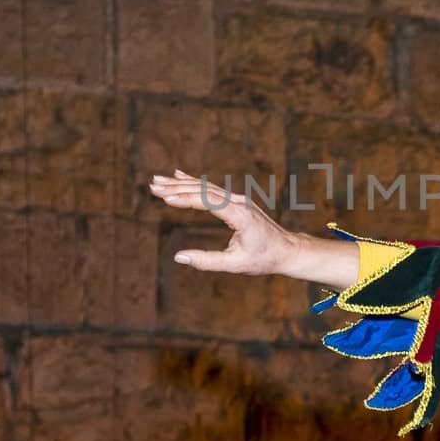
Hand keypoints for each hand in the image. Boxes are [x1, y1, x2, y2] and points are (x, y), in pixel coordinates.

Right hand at [149, 169, 297, 275]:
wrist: (287, 250)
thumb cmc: (263, 259)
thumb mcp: (235, 265)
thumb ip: (206, 261)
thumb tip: (178, 257)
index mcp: (239, 215)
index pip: (207, 201)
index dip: (185, 198)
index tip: (164, 197)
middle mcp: (238, 202)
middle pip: (203, 190)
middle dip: (176, 187)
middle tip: (153, 185)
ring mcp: (238, 199)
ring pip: (205, 188)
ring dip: (181, 183)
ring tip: (158, 181)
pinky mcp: (237, 201)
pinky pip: (212, 190)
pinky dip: (194, 183)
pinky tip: (179, 175)